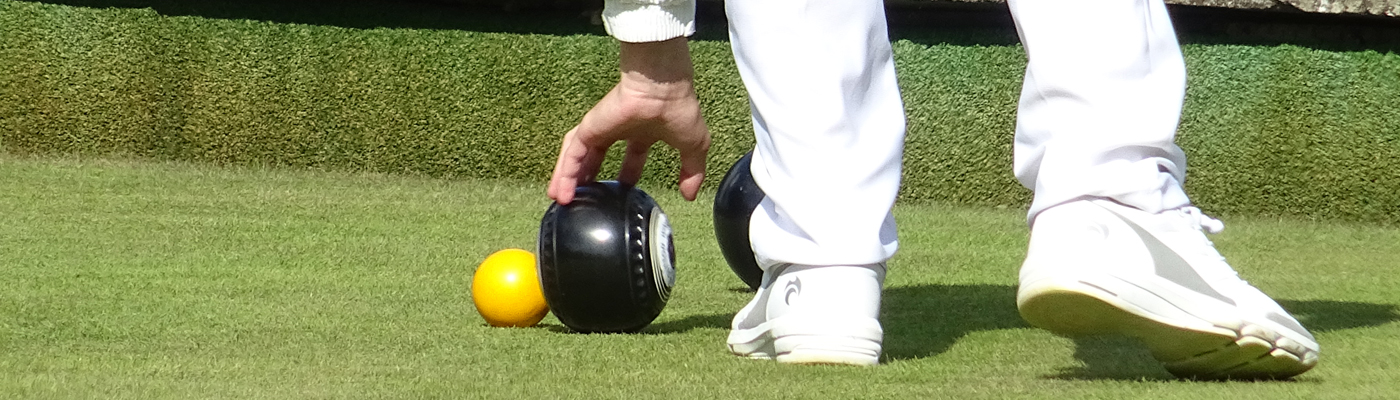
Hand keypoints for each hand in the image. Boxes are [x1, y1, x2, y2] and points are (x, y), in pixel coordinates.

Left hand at [548, 37, 710, 204]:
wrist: (663, 88)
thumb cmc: (679, 108)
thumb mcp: (693, 146)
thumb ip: (692, 171)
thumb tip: (690, 195)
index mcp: (644, 131)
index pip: (632, 156)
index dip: (627, 175)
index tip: (623, 192)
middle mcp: (620, 129)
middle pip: (598, 157)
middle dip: (590, 177)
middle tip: (584, 199)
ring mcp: (602, 128)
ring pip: (579, 157)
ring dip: (570, 179)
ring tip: (563, 201)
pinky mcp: (590, 129)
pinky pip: (572, 155)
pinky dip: (565, 175)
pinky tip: (562, 195)